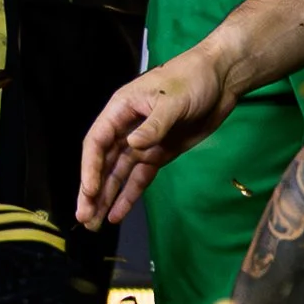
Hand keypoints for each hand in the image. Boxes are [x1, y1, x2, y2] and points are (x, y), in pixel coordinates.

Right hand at [77, 50, 240, 230]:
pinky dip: (129, 196)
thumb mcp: (173, 100)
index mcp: (122, 108)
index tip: (89, 192)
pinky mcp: (160, 153)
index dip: (90, 167)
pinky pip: (140, 178)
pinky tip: (117, 214)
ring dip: (106, 197)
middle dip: (92, 190)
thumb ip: (153, 124)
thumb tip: (132, 145)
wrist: (220, 80)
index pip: (98, 141)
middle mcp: (127, 127)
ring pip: (118, 174)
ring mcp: (144, 142)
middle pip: (104, 162)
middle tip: (84, 218)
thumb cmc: (192, 80)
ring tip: (93, 223)